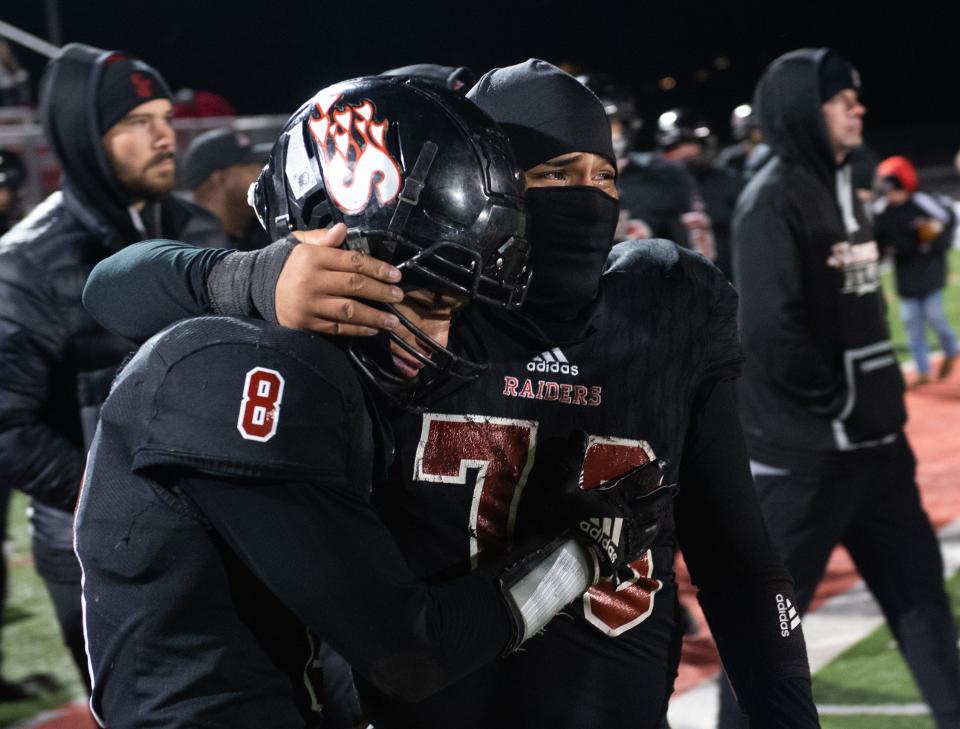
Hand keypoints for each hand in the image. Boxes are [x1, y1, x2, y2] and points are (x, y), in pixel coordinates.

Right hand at [277, 223, 404, 335]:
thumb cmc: (285, 263)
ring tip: (393, 321)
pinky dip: (356, 329)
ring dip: (374, 317)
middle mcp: (311, 280)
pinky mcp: (305, 323)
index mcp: (313, 257)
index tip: (396, 276)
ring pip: (348, 310)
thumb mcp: (300, 243)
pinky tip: (372, 329)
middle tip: (399, 297)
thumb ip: (323, 237)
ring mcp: (308, 304)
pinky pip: (336, 328)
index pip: (352, 261)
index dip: (378, 268)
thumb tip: (344, 229)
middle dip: (381, 292)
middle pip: (354, 286)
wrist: (255, 286)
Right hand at [525, 431, 676, 583]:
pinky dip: (646, 542)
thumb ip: (572, 461)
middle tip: (675, 489)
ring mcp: (627, 539)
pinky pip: (640, 548)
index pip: (637, 481)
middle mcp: (627, 517)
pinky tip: (646, 542)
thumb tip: (579, 432)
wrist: (569, 558)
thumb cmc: (564, 520)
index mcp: (614, 499)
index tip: (664, 463)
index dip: (651, 471)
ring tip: (662, 517)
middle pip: (650, 504)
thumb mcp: (563, 488)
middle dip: (662, 495)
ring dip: (657, 519)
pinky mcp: (623, 557)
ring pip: (649, 527)